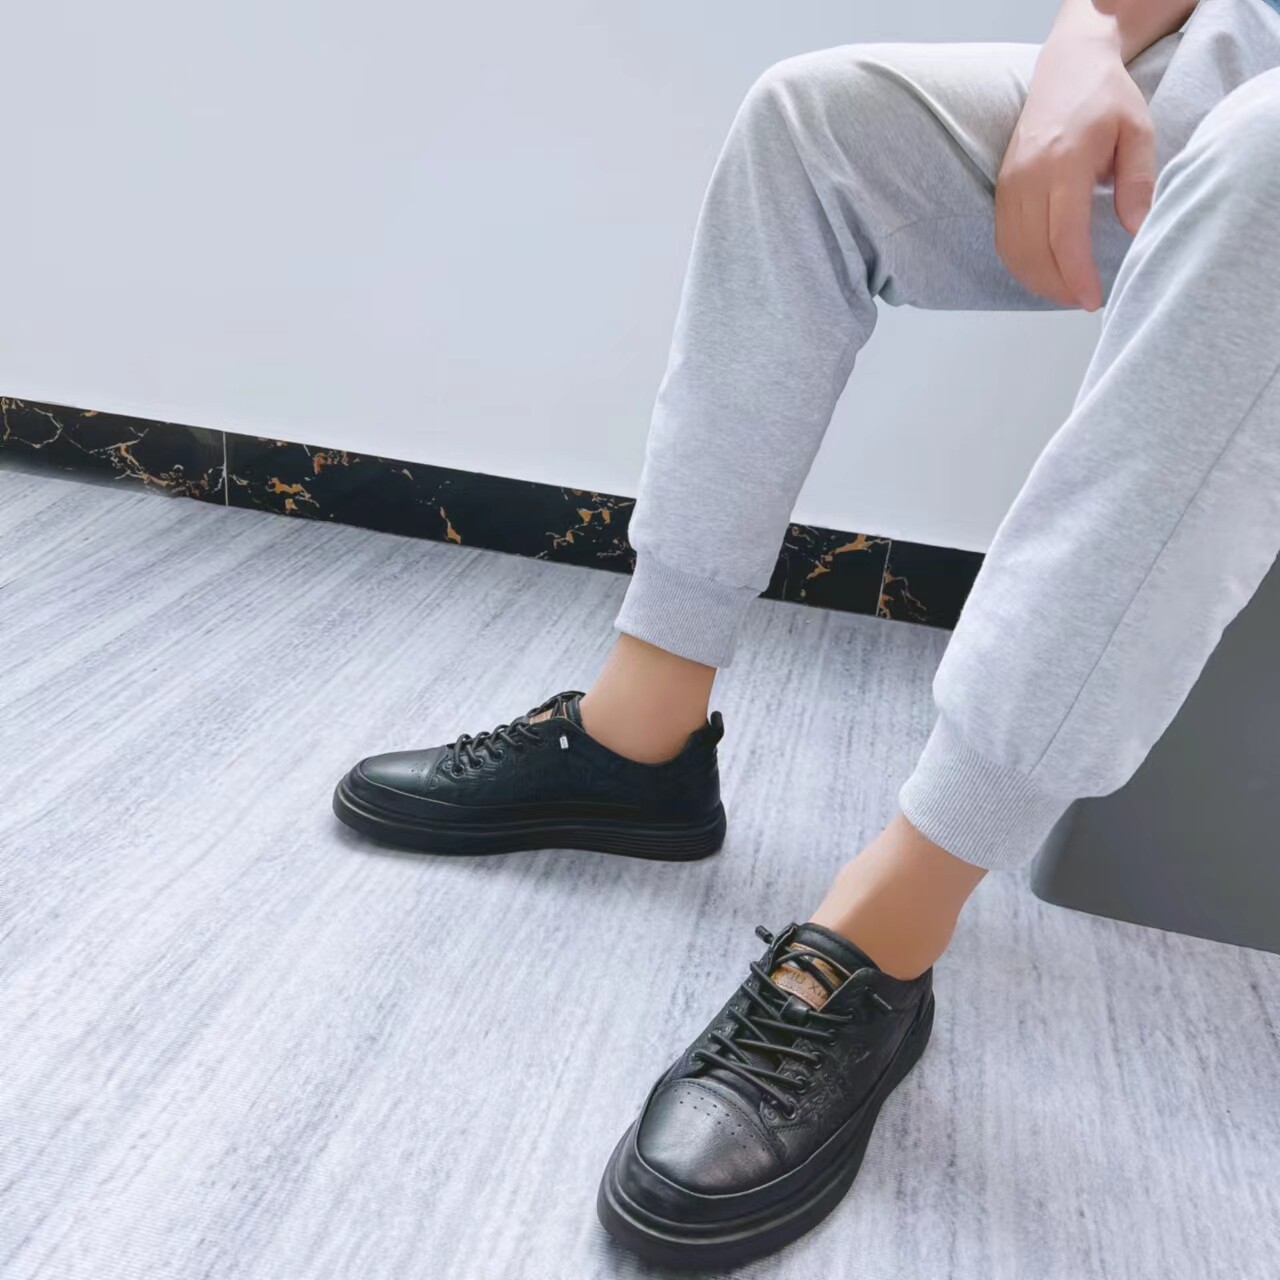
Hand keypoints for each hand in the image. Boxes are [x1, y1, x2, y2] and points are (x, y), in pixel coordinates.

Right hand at [996, 30, 1155, 309]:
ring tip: (1067, 291)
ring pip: (1014, 252)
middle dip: (1058, 286)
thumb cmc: (1106, 98)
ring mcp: (1010, 184)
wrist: (1067, 67)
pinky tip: (1045, 273)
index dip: (1075, 275)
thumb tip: (1137, 231)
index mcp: (1064, 163)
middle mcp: (1028, 176)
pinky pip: (1005, 241)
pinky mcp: (1002, 189)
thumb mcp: (1138, 131)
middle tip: (1085, 301)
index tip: (1092, 299)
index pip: (1064, 235)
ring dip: (1038, 281)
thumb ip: (1138, 182)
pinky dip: (1022, 265)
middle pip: (1034, 252)